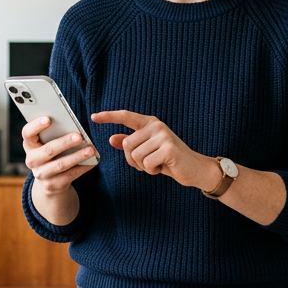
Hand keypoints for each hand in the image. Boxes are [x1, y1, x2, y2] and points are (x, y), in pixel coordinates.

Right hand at [22, 117, 96, 194]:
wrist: (49, 181)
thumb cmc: (52, 153)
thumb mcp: (47, 143)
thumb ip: (54, 133)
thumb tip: (72, 124)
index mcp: (29, 145)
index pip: (27, 133)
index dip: (36, 126)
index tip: (49, 119)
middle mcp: (32, 160)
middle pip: (48, 150)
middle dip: (64, 142)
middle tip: (79, 136)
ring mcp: (41, 174)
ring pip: (60, 165)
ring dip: (77, 156)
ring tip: (90, 150)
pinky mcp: (53, 185)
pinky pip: (69, 175)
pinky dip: (82, 168)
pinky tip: (92, 161)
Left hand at [91, 110, 217, 189]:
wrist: (194, 168)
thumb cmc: (169, 159)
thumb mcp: (148, 150)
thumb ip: (131, 143)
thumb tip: (112, 138)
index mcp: (150, 123)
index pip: (126, 116)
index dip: (109, 116)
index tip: (93, 117)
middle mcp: (156, 126)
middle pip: (127, 144)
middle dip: (133, 160)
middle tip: (148, 163)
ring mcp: (163, 136)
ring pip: (135, 155)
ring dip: (143, 166)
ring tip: (157, 164)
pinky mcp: (168, 148)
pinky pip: (147, 163)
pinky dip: (151, 170)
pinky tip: (162, 168)